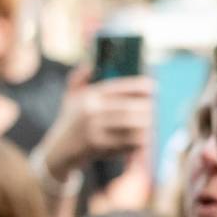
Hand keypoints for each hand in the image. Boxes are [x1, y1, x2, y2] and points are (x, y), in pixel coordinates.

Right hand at [38, 69, 154, 180]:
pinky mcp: (99, 147)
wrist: (58, 152)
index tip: (152, 86)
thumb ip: (79, 79)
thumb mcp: (70, 98)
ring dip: (146, 127)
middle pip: (129, 109)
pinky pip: (126, 143)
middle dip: (147, 109)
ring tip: (153, 125)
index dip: (138, 86)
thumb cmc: (70, 122)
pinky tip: (143, 140)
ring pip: (130, 127)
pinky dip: (137, 142)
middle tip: (157, 110)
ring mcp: (94, 130)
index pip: (118, 87)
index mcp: (88, 97)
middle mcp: (91, 112)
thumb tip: (90, 64)